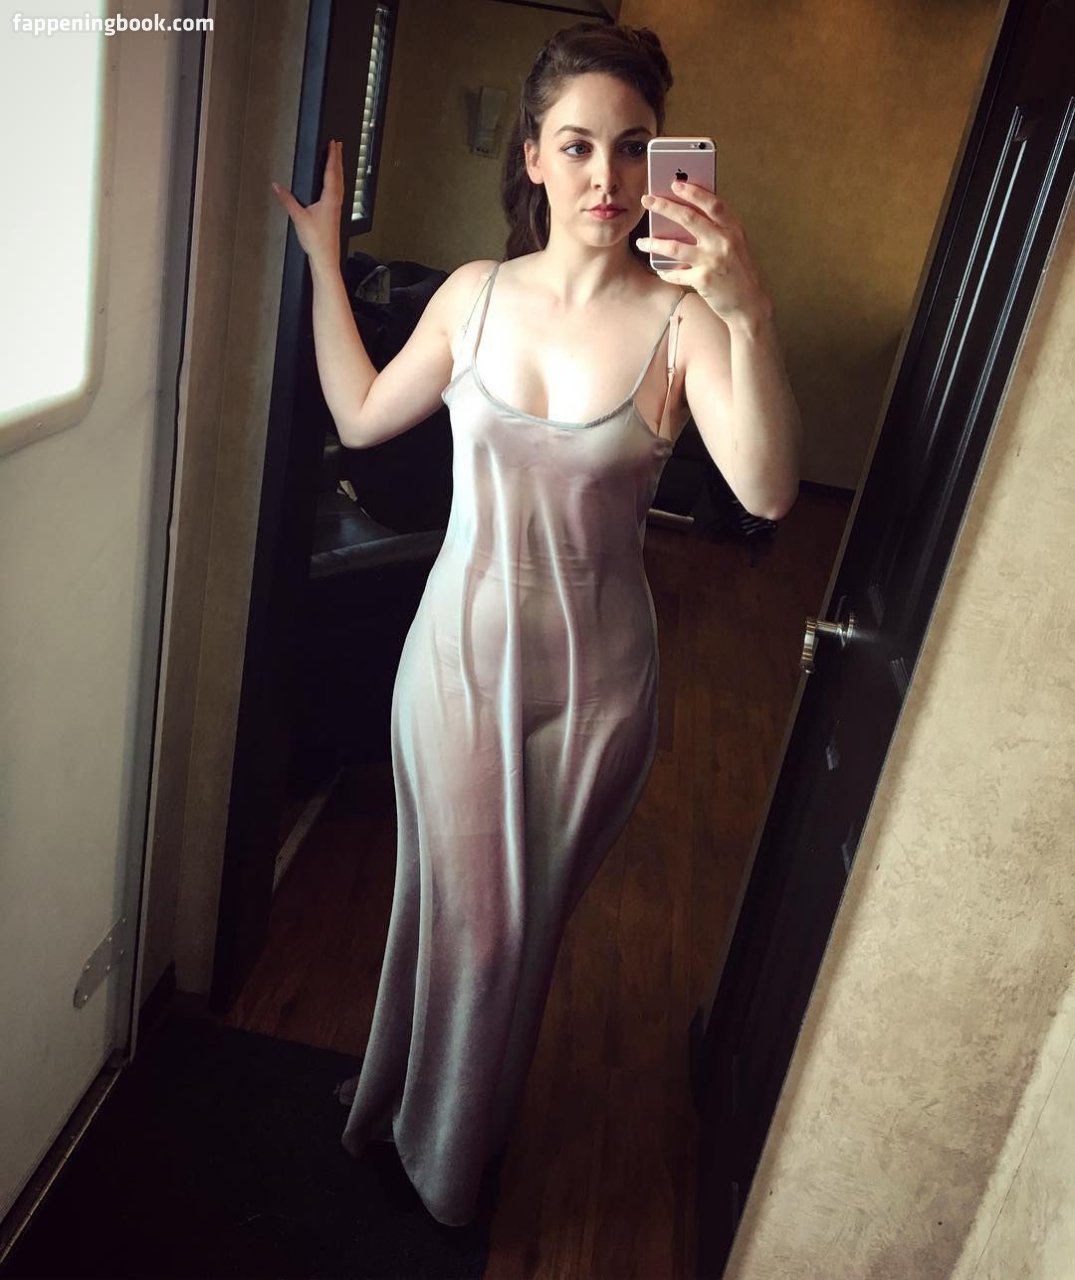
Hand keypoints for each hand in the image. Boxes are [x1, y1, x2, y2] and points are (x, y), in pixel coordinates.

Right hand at [272, 139, 344, 271]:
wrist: (326, 258)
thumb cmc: (317, 241)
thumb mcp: (299, 218)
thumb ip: (287, 200)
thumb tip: (277, 187)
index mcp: (330, 199)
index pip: (332, 172)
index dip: (332, 157)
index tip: (334, 144)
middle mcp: (336, 202)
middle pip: (339, 175)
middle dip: (338, 159)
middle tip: (339, 146)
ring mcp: (337, 209)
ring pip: (341, 184)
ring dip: (339, 170)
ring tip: (338, 160)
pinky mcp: (335, 215)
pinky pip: (339, 193)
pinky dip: (337, 182)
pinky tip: (334, 185)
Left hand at [637, 182, 771, 325]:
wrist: (749, 304)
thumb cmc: (738, 271)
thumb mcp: (735, 244)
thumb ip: (718, 229)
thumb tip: (687, 212)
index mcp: (733, 229)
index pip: (713, 203)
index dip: (693, 192)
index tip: (675, 183)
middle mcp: (724, 242)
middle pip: (689, 218)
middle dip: (664, 206)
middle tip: (647, 200)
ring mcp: (713, 261)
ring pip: (675, 247)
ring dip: (654, 243)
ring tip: (641, 242)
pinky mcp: (703, 280)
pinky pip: (676, 273)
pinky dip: (666, 272)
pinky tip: (660, 270)